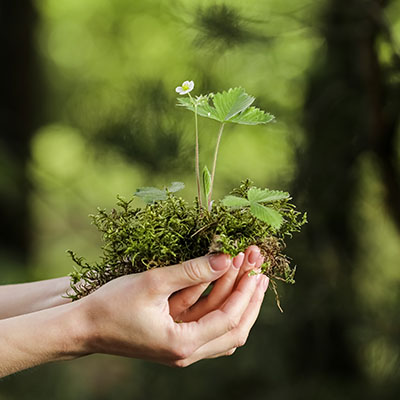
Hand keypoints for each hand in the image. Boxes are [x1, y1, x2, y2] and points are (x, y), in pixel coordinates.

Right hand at [79, 248, 268, 366]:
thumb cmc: (112, 305)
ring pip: (225, 328)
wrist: (84, 326)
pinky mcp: (178, 338)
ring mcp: (184, 348)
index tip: (254, 264)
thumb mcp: (153, 282)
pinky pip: (210, 324)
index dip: (244, 290)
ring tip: (251, 273)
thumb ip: (192, 270)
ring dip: (239, 300)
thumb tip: (226, 257)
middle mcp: (187, 353)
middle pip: (234, 329)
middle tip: (260, 267)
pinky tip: (228, 286)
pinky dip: (222, 305)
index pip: (228, 318)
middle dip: (249, 297)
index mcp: (182, 344)